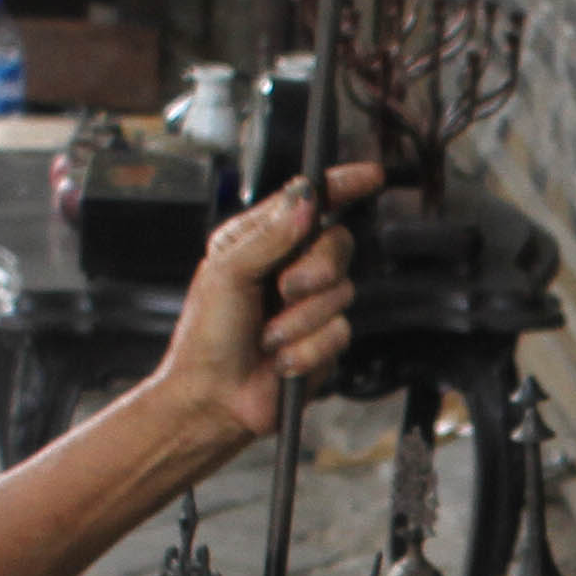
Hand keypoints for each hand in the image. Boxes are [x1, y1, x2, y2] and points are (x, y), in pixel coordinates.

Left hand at [160, 161, 384, 440]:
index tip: (370, 176)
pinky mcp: (324, 341)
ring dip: (301, 320)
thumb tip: (306, 200)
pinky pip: (339, 333)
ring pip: (342, 293)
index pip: (311, 202)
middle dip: (316, 269)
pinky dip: (307, 348)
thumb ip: (269, 234)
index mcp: (261, 240)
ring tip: (269, 337)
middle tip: (286, 289)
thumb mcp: (228, 273)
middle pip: (338, 245)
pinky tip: (281, 359)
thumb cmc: (206, 338)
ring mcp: (310, 306)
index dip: (343, 185)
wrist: (213, 399)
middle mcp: (289, 268)